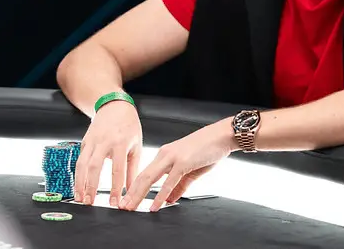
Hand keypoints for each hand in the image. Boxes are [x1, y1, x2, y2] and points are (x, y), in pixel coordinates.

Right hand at [74, 100, 141, 206]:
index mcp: (120, 143)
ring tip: (80, 199)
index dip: (115, 188)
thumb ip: (133, 170)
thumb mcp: (136, 146)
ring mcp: (92, 141)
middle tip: (90, 203)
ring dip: (79, 183)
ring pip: (82, 164)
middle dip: (91, 186)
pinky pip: (79, 160)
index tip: (114, 203)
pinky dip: (77, 175)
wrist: (114, 106)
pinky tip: (78, 186)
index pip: (117, 170)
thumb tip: (133, 190)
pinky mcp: (84, 142)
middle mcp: (104, 142)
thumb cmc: (128, 127)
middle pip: (94, 167)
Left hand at [119, 119, 234, 211]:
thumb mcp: (190, 170)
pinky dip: (160, 195)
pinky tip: (155, 206)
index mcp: (165, 155)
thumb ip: (179, 185)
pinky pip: (169, 181)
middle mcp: (165, 155)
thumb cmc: (207, 149)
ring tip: (131, 207)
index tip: (126, 200)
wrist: (221, 135)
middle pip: (142, 177)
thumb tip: (170, 199)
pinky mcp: (183, 162)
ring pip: (150, 178)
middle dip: (130, 193)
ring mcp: (173, 158)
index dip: (133, 188)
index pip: (144, 174)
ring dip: (138, 194)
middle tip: (122, 207)